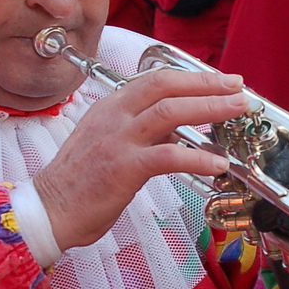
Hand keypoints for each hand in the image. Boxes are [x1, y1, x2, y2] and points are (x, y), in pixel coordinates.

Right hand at [33, 67, 247, 249]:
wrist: (49, 211)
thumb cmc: (80, 183)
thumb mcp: (110, 144)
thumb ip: (142, 132)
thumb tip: (179, 128)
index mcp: (110, 106)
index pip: (156, 79)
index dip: (192, 77)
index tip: (220, 80)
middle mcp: (114, 115)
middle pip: (166, 85)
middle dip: (207, 83)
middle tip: (238, 87)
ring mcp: (118, 140)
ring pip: (170, 112)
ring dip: (209, 108)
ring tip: (236, 110)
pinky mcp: (123, 168)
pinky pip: (168, 155)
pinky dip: (198, 157)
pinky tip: (218, 163)